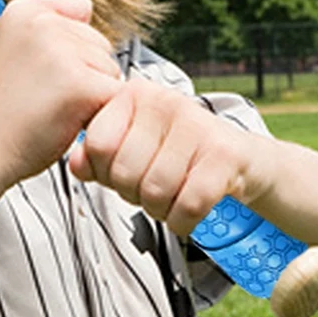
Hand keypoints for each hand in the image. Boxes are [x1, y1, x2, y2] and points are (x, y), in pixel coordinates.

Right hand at [0, 0, 122, 188]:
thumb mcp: (2, 46)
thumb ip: (42, 22)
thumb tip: (86, 8)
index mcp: (21, 10)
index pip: (80, 12)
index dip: (70, 47)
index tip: (43, 70)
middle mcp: (41, 23)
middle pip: (99, 43)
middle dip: (84, 71)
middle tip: (45, 94)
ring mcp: (61, 52)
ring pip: (110, 69)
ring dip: (92, 94)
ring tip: (53, 108)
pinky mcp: (81, 84)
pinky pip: (115, 95)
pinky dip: (99, 113)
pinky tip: (67, 120)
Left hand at [68, 78, 276, 235]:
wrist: (241, 159)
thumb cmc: (177, 153)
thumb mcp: (131, 146)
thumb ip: (96, 154)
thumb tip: (76, 164)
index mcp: (134, 94)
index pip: (97, 144)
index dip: (102, 171)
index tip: (116, 174)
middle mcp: (164, 101)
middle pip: (123, 172)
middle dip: (131, 195)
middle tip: (147, 190)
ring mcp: (196, 124)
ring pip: (154, 191)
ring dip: (158, 210)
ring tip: (168, 198)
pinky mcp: (224, 153)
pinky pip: (188, 204)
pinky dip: (182, 222)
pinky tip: (186, 213)